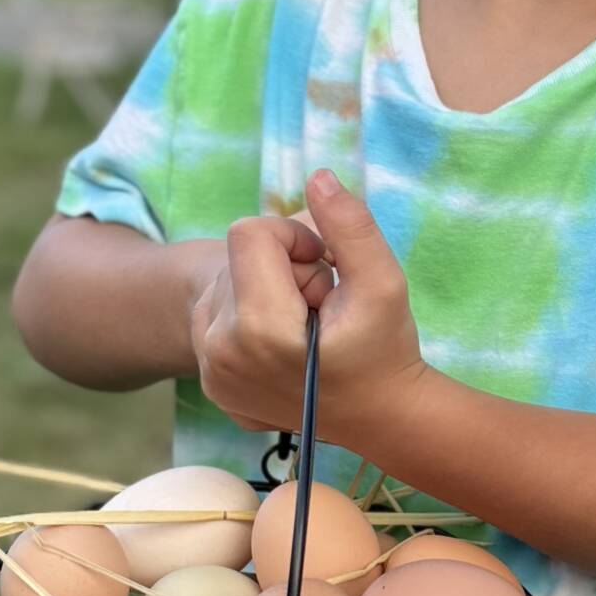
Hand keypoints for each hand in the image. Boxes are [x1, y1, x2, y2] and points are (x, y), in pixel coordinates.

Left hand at [189, 169, 426, 444]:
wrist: (380, 420)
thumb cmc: (385, 349)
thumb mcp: (383, 282)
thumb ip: (349, 226)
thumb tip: (317, 176)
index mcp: (258, 329)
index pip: (249, 233)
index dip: (293, 238)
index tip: (325, 269)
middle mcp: (221, 353)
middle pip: (236, 258)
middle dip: (282, 269)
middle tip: (321, 306)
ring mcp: (211, 373)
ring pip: (225, 285)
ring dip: (266, 292)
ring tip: (305, 327)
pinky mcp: (210, 384)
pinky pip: (217, 319)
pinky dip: (251, 320)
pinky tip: (287, 346)